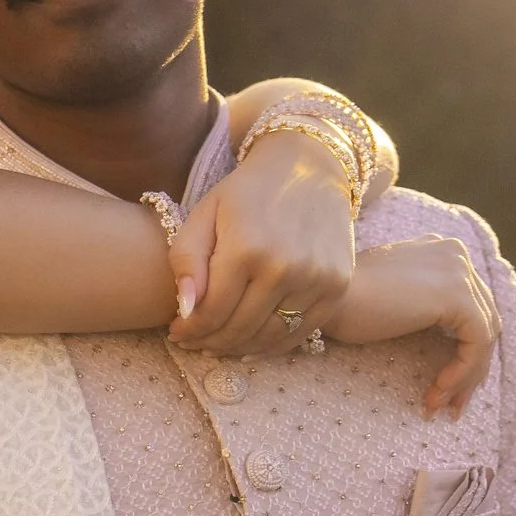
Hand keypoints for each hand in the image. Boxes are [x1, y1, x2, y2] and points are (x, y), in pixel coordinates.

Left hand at [167, 132, 355, 356]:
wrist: (309, 167)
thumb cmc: (247, 192)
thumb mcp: (205, 213)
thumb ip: (186, 260)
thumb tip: (185, 310)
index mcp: (246, 247)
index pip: (212, 311)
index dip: (190, 329)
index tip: (177, 333)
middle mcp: (285, 267)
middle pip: (239, 329)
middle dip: (210, 342)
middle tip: (194, 343)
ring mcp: (316, 279)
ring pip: (269, 336)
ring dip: (239, 348)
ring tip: (219, 344)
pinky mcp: (338, 286)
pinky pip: (301, 332)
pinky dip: (274, 345)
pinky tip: (252, 343)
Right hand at [308, 237, 499, 418]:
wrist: (321, 298)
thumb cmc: (342, 305)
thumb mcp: (396, 302)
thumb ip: (427, 309)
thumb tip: (457, 350)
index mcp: (441, 252)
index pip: (471, 306)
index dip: (465, 350)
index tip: (444, 387)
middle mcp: (455, 254)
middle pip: (483, 320)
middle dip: (471, 369)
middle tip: (451, 406)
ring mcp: (459, 272)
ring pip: (485, 335)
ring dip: (465, 377)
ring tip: (439, 405)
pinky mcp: (458, 296)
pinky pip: (476, 343)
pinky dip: (462, 372)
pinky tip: (436, 391)